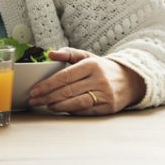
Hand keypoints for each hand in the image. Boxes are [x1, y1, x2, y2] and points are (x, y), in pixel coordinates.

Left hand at [27, 47, 145, 114]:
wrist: (131, 80)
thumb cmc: (102, 68)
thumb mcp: (87, 56)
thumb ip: (68, 53)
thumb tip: (50, 54)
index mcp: (91, 65)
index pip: (65, 76)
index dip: (47, 84)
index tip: (34, 90)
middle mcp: (99, 79)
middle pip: (68, 90)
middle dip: (47, 96)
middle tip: (34, 100)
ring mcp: (105, 94)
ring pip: (77, 102)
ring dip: (58, 105)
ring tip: (46, 105)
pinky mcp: (109, 107)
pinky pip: (87, 111)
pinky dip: (72, 111)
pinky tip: (62, 109)